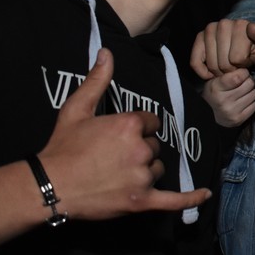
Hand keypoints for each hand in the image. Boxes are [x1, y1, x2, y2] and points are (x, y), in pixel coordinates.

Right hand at [37, 47, 210, 218]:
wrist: (49, 185)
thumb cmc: (62, 146)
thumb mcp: (76, 109)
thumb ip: (97, 80)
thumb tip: (107, 53)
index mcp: (130, 125)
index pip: (151, 122)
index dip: (137, 128)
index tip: (119, 136)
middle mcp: (141, 149)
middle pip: (154, 146)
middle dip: (139, 150)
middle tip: (112, 157)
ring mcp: (142, 176)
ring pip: (157, 169)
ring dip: (145, 171)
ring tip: (117, 174)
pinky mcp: (141, 201)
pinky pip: (174, 200)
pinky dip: (190, 198)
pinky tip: (205, 194)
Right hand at [191, 18, 254, 78]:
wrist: (253, 43)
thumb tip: (251, 27)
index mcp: (241, 25)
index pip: (237, 59)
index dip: (244, 66)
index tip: (249, 61)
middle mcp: (223, 24)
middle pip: (223, 63)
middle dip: (232, 71)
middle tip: (239, 67)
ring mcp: (210, 29)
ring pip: (211, 64)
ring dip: (220, 73)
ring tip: (230, 67)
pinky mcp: (200, 37)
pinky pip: (195, 61)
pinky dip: (202, 72)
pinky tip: (212, 74)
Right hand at [202, 68, 254, 126]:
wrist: (207, 116)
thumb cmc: (213, 94)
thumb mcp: (214, 81)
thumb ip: (229, 74)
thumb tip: (246, 68)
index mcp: (216, 88)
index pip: (239, 76)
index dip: (244, 73)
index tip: (242, 73)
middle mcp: (223, 100)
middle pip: (249, 84)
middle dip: (248, 81)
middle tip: (242, 84)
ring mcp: (232, 111)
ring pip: (254, 94)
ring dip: (250, 92)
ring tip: (242, 94)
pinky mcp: (238, 120)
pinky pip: (254, 106)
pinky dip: (251, 103)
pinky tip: (242, 103)